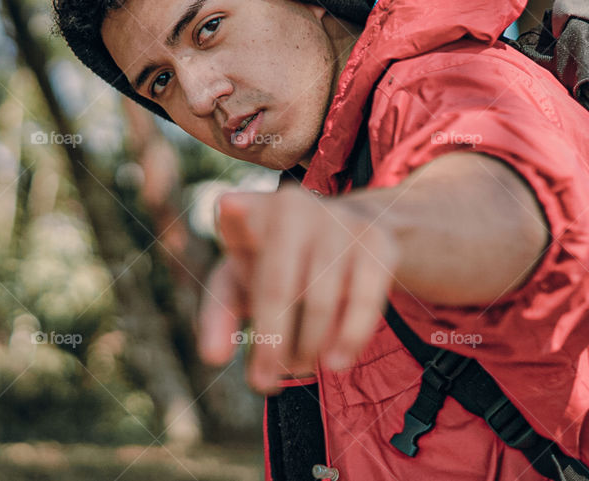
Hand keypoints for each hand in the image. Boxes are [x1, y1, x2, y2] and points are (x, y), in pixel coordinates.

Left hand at [197, 186, 399, 393]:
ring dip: (307, 348)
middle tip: (262, 383)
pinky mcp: (376, 242)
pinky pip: (364, 302)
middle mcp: (294, 205)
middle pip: (277, 287)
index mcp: (252, 209)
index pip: (235, 218)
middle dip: (270, 344)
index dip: (235, 216)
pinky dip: (348, 339)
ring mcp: (338, 221)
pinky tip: (335, 362)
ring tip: (297, 370)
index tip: (230, 210)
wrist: (348, 229)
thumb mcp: (240, 279)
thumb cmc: (278, 262)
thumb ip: (218, 314)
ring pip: (320, 301)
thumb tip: (212, 357)